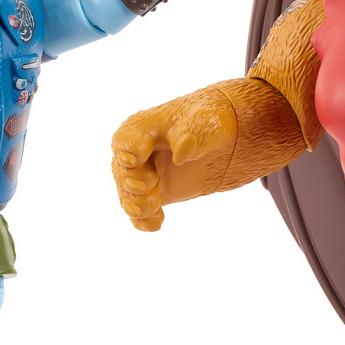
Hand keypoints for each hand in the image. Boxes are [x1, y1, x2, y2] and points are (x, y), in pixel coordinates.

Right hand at [110, 87, 237, 230]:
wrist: (223, 140)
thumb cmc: (210, 122)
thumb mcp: (208, 121)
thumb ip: (196, 132)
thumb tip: (181, 152)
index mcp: (145, 127)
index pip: (125, 139)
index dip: (127, 150)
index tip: (137, 159)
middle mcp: (138, 152)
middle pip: (121, 170)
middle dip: (130, 181)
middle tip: (149, 186)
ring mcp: (144, 175)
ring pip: (127, 194)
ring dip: (137, 204)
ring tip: (155, 208)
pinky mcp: (154, 195)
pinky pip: (140, 211)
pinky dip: (144, 220)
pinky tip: (156, 224)